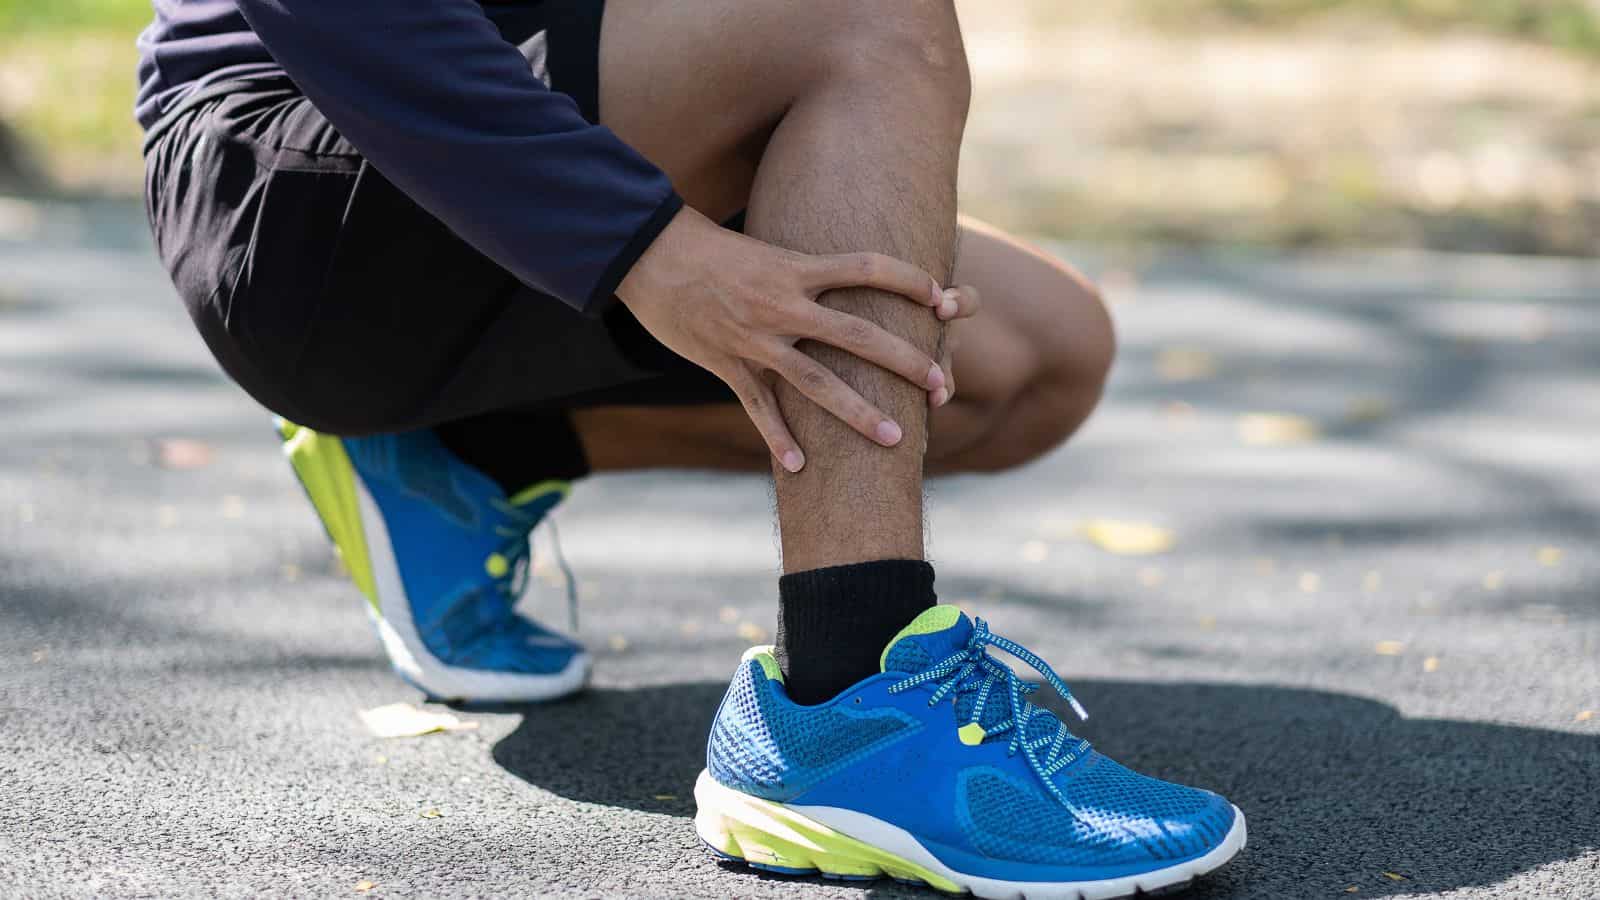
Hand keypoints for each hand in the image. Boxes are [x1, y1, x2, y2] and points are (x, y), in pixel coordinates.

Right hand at [617, 207, 975, 471]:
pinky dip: (780, 439)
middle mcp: (783, 304)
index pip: (866, 268)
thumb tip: (838, 274)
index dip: (908, 279)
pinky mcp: (728, 364)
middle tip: (939, 385)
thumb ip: (802, 269)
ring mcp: (756, 339)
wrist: (647, 254)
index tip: (941, 296)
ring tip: (895, 439)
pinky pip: (760, 408)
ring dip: (860, 413)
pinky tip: (801, 466)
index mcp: (795, 268)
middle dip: (905, 361)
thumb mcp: (763, 248)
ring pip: (818, 383)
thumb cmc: (707, 247)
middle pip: (859, 336)